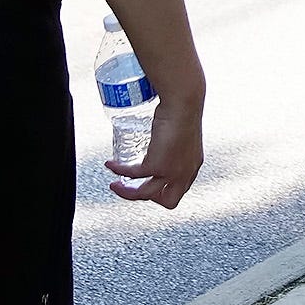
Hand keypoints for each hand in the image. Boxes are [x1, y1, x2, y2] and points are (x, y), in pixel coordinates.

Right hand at [108, 91, 203, 207]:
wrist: (184, 103)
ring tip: (115, 185)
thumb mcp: (183, 132)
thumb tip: (159, 134)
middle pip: (168, 201)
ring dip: (127, 193)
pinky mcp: (157, 165)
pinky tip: (111, 165)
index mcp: (193, 165)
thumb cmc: (184, 109)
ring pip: (146, 195)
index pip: (180, 188)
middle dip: (149, 198)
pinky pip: (133, 175)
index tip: (150, 181)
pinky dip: (119, 171)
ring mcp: (172, 171)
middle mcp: (185, 172)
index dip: (164, 189)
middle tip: (134, 186)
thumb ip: (173, 140)